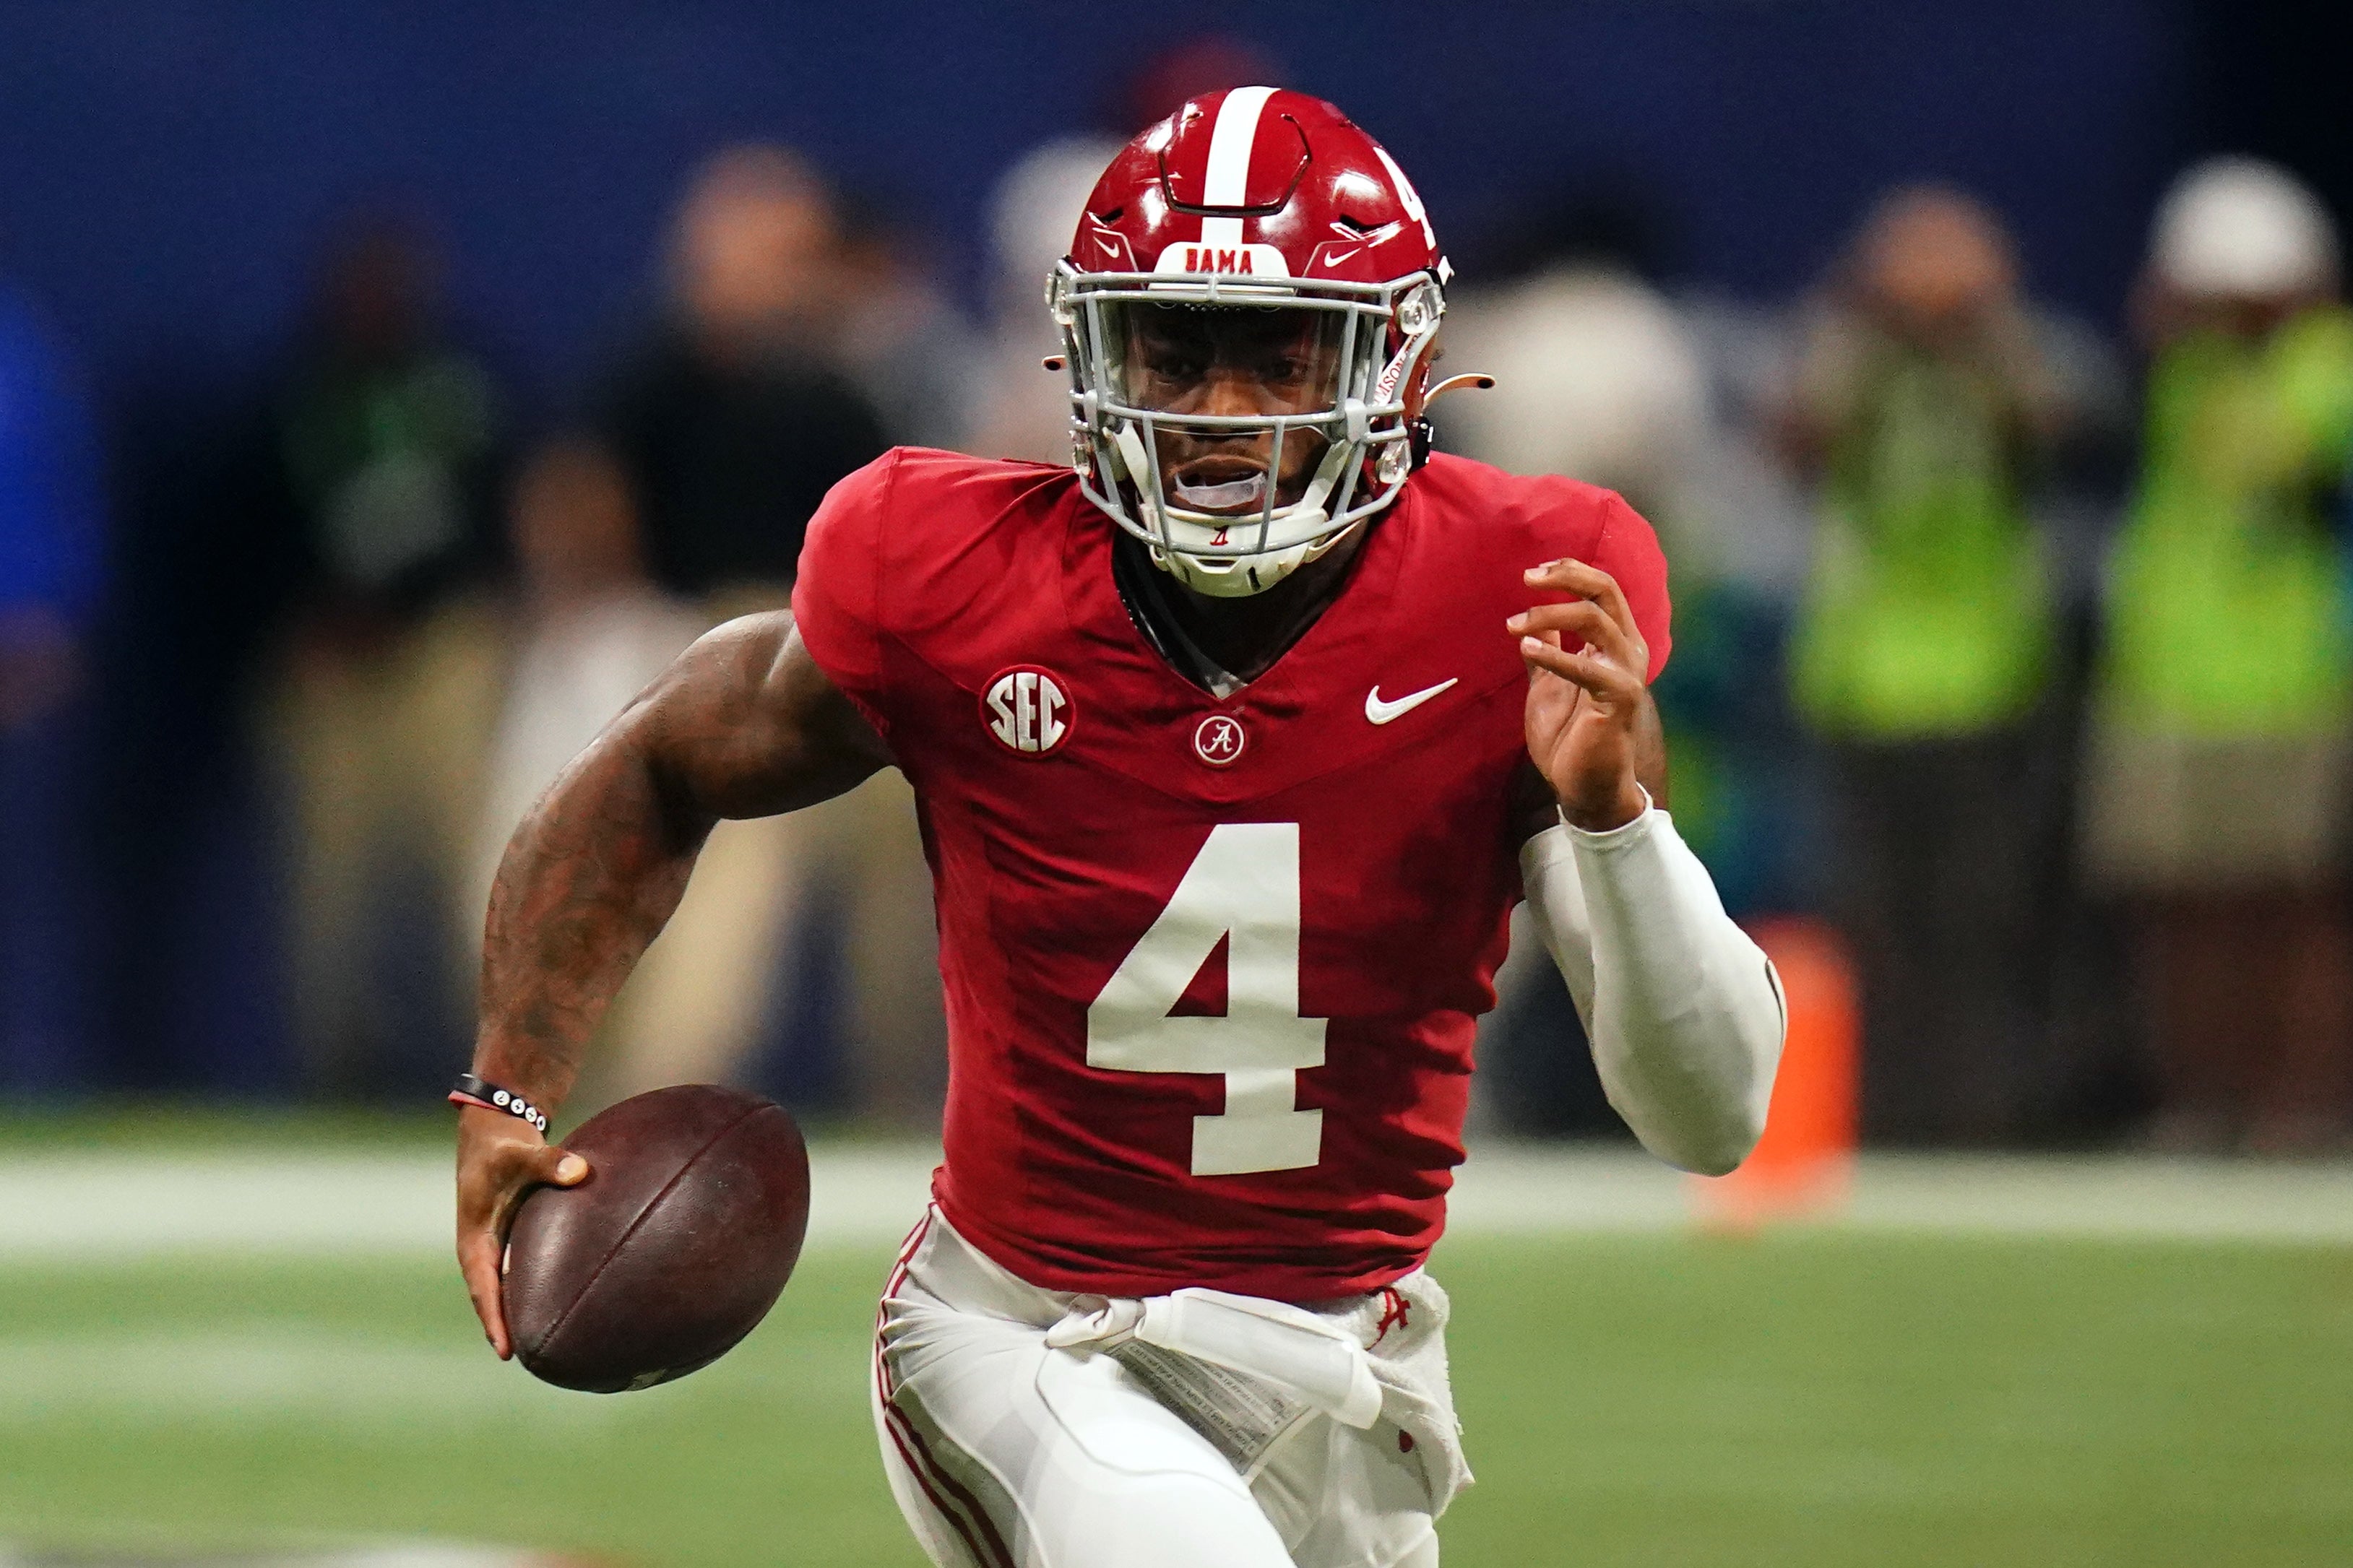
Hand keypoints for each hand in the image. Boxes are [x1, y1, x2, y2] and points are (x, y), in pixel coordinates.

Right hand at [455, 1104, 589, 1357]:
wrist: (493, 1129)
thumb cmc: (503, 1144)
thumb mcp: (522, 1152)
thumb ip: (550, 1162)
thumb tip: (580, 1172)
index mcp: (474, 1239)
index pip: (483, 1289)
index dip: (494, 1320)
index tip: (506, 1352)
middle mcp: (482, 1248)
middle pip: (495, 1298)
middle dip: (508, 1328)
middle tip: (535, 1359)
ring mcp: (496, 1244)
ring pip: (509, 1286)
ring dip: (522, 1311)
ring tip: (550, 1343)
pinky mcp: (513, 1236)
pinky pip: (523, 1269)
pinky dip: (537, 1286)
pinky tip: (564, 1300)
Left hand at [1509, 557, 1653, 832]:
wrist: (1582, 784)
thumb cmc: (1568, 735)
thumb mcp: (1549, 682)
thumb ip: (1548, 649)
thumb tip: (1534, 620)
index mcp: (1615, 642)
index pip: (1602, 589)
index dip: (1570, 572)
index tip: (1532, 573)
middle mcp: (1628, 650)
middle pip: (1606, 591)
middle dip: (1567, 576)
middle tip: (1527, 578)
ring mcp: (1626, 672)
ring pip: (1596, 619)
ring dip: (1550, 614)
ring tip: (1514, 625)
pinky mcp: (1619, 697)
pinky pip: (1586, 666)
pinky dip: (1555, 654)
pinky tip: (1525, 648)